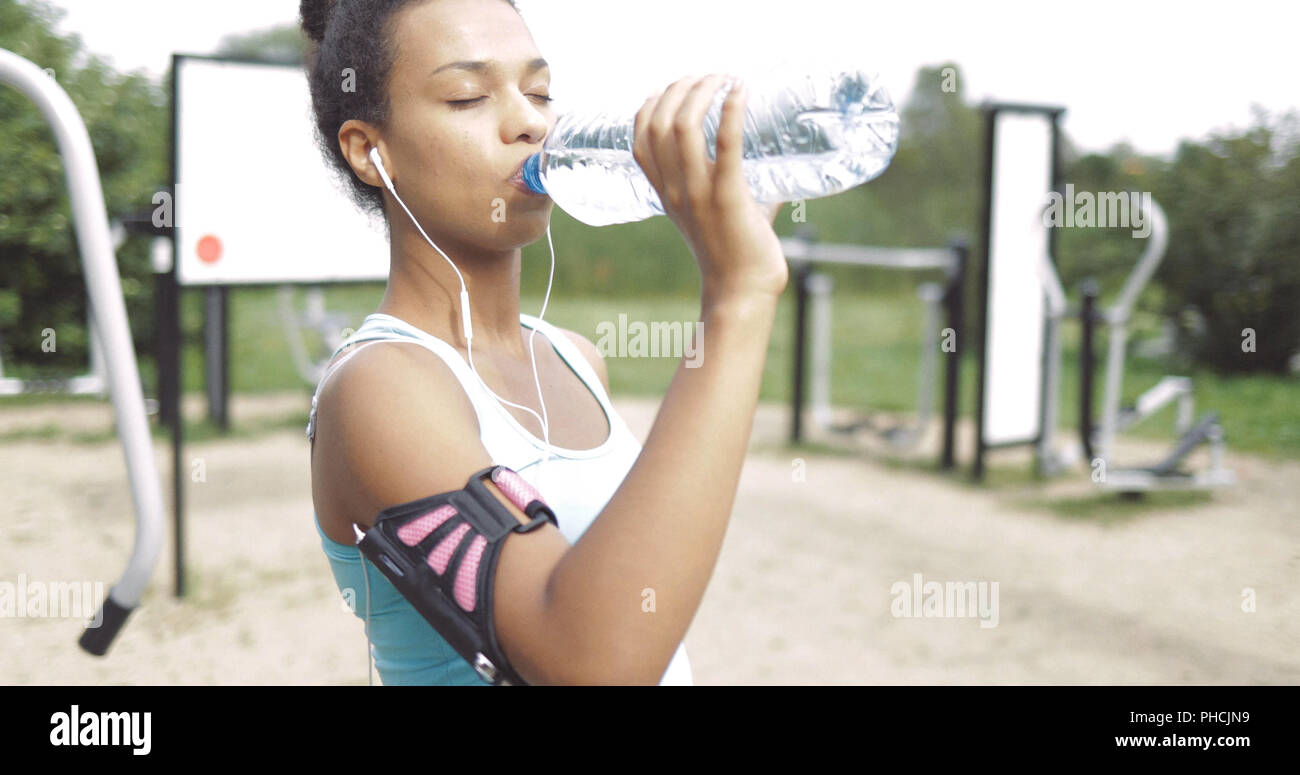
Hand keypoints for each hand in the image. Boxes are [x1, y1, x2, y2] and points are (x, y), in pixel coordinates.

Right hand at [633, 74, 788, 304]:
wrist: (742, 290)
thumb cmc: (736, 253)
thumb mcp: (719, 212)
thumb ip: (737, 184)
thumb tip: (775, 164)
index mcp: (666, 193)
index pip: (640, 137)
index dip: (653, 103)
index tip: (678, 87)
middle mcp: (675, 190)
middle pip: (659, 122)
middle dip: (682, 88)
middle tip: (711, 77)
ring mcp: (698, 194)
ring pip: (682, 127)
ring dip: (703, 92)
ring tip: (725, 78)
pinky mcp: (728, 197)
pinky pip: (724, 145)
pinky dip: (731, 111)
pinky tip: (741, 91)